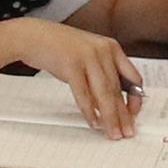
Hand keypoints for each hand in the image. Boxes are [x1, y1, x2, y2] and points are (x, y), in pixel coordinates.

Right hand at [0, 19, 142, 139]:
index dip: (136, 99)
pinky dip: (89, 110)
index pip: (132, 77)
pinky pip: (84, 93)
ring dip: (110, 117)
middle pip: (118, 90)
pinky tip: (93, 121)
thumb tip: (109, 102)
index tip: (134, 114)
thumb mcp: (87, 54)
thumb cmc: (58, 46)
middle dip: (123, 115)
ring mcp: (87, 57)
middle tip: (127, 132)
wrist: (32, 35)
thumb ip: (101, 73)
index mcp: (111, 47)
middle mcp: (102, 51)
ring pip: (104, 94)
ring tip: (112, 132)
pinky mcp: (71, 65)